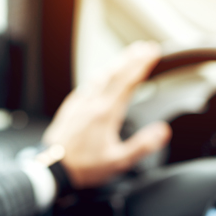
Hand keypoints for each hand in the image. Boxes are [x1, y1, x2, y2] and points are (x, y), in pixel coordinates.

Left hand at [42, 41, 170, 188]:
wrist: (53, 168)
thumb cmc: (84, 166)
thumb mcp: (119, 161)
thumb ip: (142, 145)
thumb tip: (162, 131)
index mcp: (107, 113)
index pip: (128, 81)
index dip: (141, 64)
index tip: (152, 52)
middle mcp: (93, 103)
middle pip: (115, 73)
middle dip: (132, 58)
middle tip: (144, 47)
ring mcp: (80, 103)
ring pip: (100, 76)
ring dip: (116, 64)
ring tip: (127, 56)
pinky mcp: (71, 108)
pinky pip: (87, 85)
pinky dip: (99, 76)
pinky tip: (100, 77)